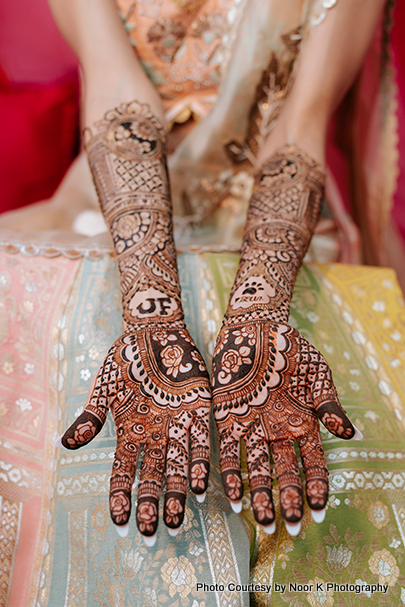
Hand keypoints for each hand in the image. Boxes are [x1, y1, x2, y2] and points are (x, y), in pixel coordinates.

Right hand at [59, 326, 210, 541]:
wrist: (154, 332)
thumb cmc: (126, 360)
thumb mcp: (104, 388)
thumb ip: (91, 416)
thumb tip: (66, 444)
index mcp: (130, 433)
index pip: (122, 474)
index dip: (121, 499)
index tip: (120, 525)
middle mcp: (155, 436)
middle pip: (151, 477)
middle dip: (150, 506)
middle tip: (149, 534)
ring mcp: (177, 426)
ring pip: (177, 468)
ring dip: (176, 495)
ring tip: (175, 522)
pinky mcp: (199, 411)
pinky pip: (201, 442)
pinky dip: (199, 464)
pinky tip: (199, 486)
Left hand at [212, 319, 358, 534]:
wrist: (257, 328)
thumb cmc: (293, 352)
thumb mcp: (317, 378)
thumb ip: (329, 406)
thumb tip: (350, 433)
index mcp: (303, 424)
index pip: (313, 463)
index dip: (317, 487)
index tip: (319, 510)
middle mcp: (278, 432)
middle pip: (286, 473)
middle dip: (289, 500)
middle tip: (291, 527)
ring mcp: (253, 427)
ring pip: (258, 468)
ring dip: (261, 496)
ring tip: (263, 522)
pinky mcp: (228, 418)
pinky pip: (229, 451)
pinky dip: (232, 474)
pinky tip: (234, 497)